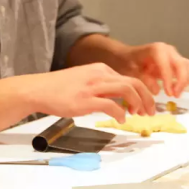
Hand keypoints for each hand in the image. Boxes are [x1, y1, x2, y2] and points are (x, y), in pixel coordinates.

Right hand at [26, 63, 156, 122]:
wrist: (38, 89)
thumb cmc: (58, 88)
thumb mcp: (83, 80)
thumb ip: (100, 86)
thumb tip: (116, 99)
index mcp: (99, 69)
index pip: (129, 78)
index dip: (141, 92)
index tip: (143, 105)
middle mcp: (99, 74)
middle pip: (134, 82)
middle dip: (147, 98)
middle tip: (150, 111)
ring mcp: (92, 87)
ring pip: (127, 90)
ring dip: (138, 104)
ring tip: (139, 115)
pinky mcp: (86, 100)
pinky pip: (112, 105)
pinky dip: (121, 113)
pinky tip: (121, 119)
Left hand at [117, 43, 188, 97]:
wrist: (127, 56)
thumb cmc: (128, 63)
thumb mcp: (132, 72)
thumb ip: (144, 80)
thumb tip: (157, 91)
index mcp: (157, 50)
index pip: (167, 66)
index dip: (169, 81)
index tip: (169, 94)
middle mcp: (168, 50)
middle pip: (183, 65)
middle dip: (181, 82)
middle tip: (174, 95)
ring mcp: (174, 55)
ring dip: (186, 81)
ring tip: (175, 93)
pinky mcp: (178, 61)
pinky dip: (187, 80)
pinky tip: (177, 89)